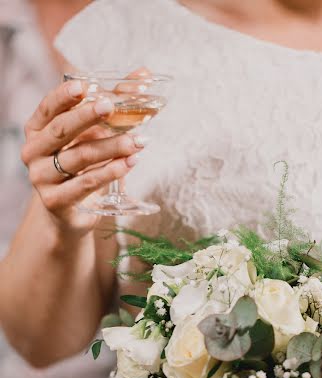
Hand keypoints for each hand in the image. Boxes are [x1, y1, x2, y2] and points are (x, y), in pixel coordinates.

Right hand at [21, 78, 141, 234]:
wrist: (70, 213)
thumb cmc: (81, 168)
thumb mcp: (93, 135)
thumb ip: (114, 105)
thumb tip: (143, 75)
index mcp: (37, 129)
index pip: (49, 108)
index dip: (64, 96)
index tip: (85, 85)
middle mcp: (33, 151)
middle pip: (62, 130)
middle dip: (88, 116)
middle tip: (111, 106)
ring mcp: (41, 177)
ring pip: (79, 157)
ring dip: (110, 147)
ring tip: (136, 142)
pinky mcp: (55, 201)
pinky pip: (85, 183)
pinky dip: (109, 172)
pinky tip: (128, 164)